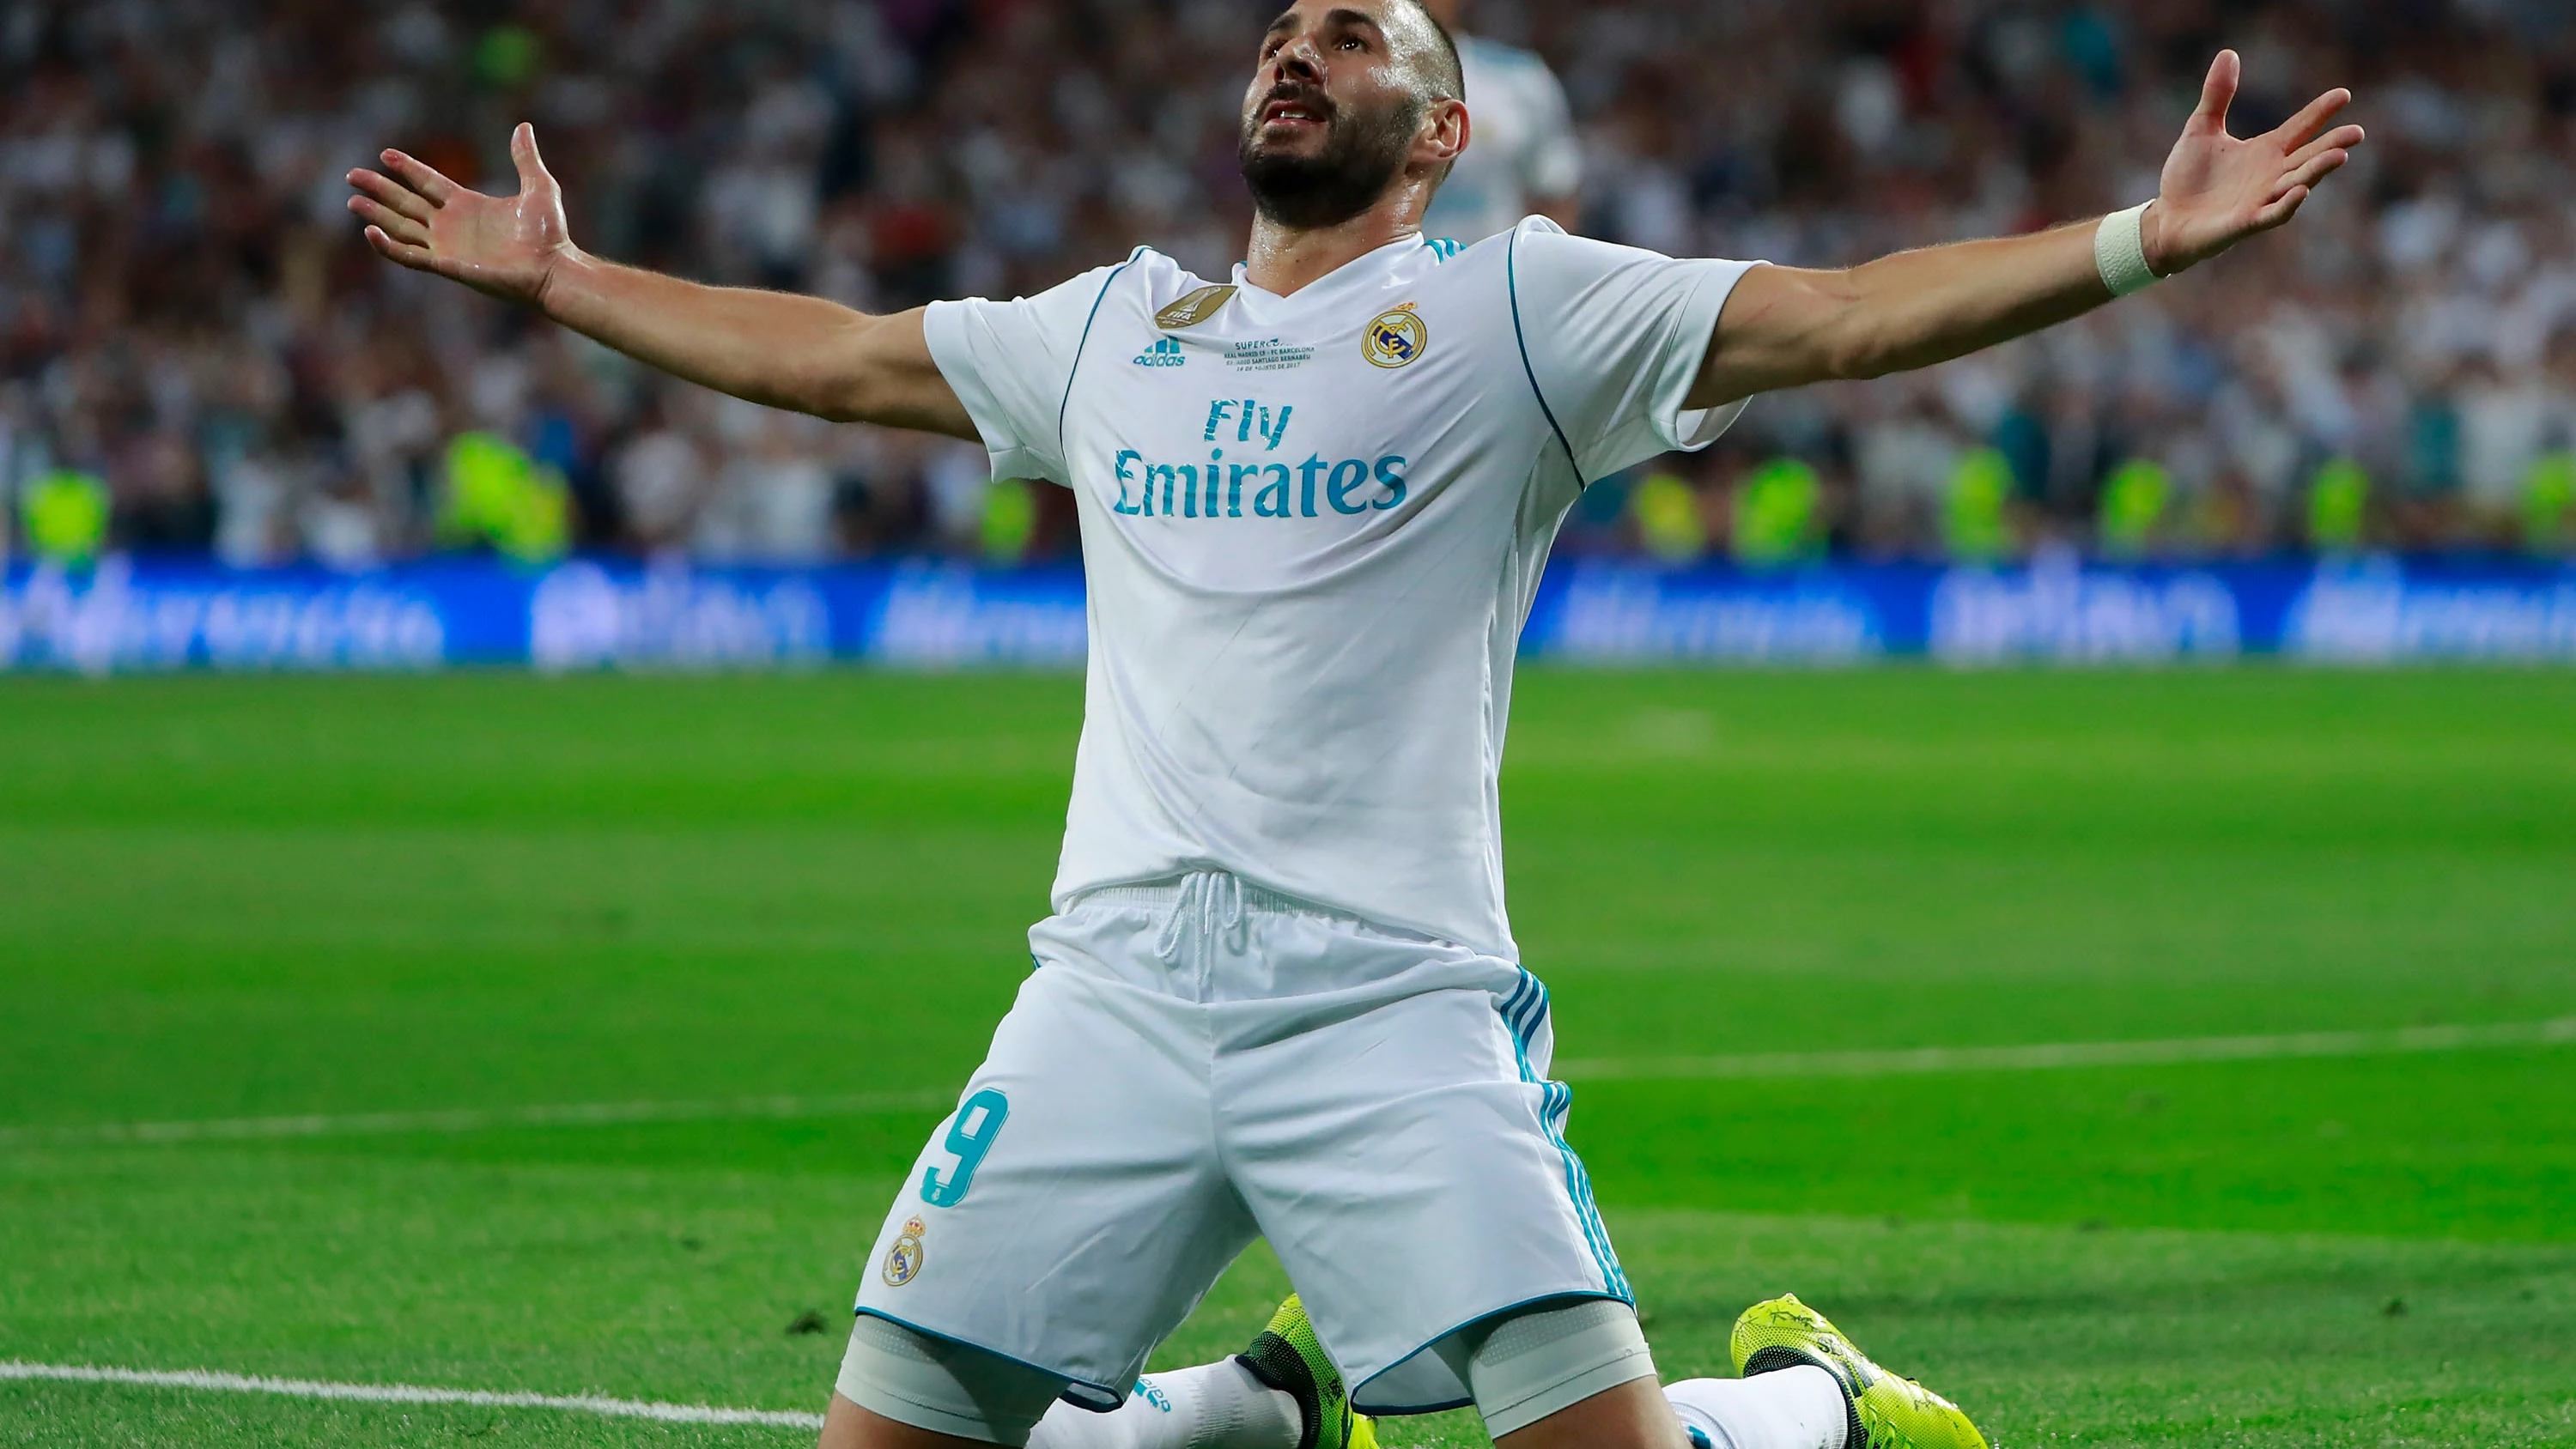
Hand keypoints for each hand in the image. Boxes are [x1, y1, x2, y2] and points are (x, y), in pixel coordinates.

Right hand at [346, 123, 576, 306]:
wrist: (553, 268)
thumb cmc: (549, 234)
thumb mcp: (538, 186)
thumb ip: (525, 158)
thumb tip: (523, 126)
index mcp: (468, 205)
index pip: (428, 184)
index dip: (408, 169)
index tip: (385, 154)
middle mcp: (452, 225)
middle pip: (406, 203)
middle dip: (380, 189)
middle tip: (352, 175)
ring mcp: (447, 246)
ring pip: (401, 228)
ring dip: (377, 214)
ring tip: (353, 201)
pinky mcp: (447, 266)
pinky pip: (410, 257)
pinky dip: (388, 247)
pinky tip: (370, 232)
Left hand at [2143, 51, 2364, 275]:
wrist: (2165, 219)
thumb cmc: (2187, 178)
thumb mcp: (2201, 129)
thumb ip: (2217, 95)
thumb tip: (2228, 54)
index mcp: (2265, 151)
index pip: (2300, 128)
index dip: (2320, 113)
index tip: (2343, 95)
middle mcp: (2270, 175)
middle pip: (2308, 157)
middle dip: (2332, 145)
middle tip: (2356, 132)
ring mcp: (2261, 200)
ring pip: (2297, 184)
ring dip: (2317, 171)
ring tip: (2339, 156)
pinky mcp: (2246, 222)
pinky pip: (2272, 214)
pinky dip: (2287, 204)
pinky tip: (2301, 190)